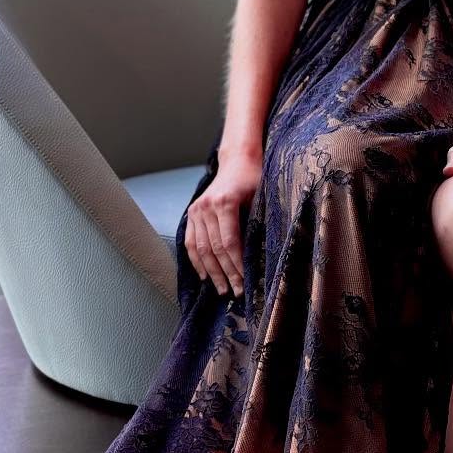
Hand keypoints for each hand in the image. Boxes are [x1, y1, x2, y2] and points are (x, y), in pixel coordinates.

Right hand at [185, 149, 261, 296]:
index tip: (245, 282)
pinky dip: (196, 261)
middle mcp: (206, 207)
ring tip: (222, 289)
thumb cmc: (255, 179)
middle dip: (226, 273)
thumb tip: (262, 257)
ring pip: (200, 249)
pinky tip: (205, 276)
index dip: (236, 265)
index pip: (229, 242)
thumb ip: (258, 223)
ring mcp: (196, 210)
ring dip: (211, 272)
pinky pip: (190, 242)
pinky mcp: (191, 213)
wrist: (238, 161)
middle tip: (236, 292)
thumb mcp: (262, 197)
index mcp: (225, 202)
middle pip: (214, 249)